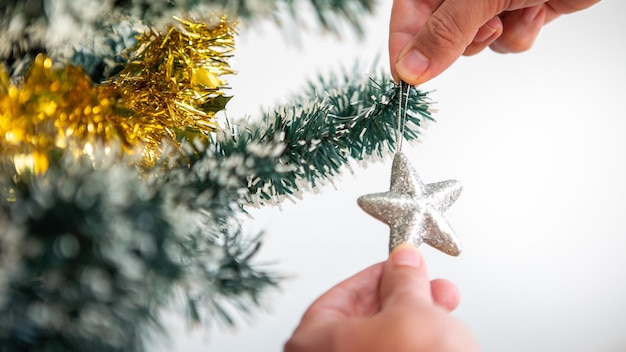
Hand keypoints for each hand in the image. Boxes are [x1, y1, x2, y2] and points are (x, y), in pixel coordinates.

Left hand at [284, 245, 477, 351]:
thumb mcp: (411, 310)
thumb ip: (404, 280)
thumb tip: (403, 263)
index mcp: (312, 344)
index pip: (337, 297)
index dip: (373, 276)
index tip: (396, 265)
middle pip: (362, 319)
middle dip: (401, 296)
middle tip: (421, 282)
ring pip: (382, 341)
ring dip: (415, 317)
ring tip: (442, 304)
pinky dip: (414, 342)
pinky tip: (440, 332)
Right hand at [390, 0, 600, 83]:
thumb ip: (443, 33)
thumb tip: (410, 69)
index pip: (408, 12)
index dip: (404, 45)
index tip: (405, 78)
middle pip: (439, 31)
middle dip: (462, 39)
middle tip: (482, 26)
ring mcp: (492, 0)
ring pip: (475, 42)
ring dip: (496, 36)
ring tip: (514, 9)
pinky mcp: (520, 10)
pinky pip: (506, 41)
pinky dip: (521, 34)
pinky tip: (535, 10)